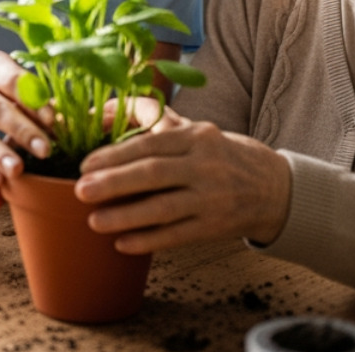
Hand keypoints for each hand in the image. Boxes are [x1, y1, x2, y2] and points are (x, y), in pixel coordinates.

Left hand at [73, 109, 291, 254]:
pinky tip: (123, 244)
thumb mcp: (196, 130)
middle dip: (114, 183)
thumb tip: (106, 110)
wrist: (273, 188)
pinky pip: (176, 236)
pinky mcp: (215, 226)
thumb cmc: (221, 155)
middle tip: (80, 191)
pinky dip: (148, 240)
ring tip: (95, 221)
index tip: (85, 164)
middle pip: (154, 173)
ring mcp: (211, 197)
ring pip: (163, 208)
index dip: (115, 154)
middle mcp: (205, 165)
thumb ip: (155, 120)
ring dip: (126, 216)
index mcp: (197, 136)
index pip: (151, 143)